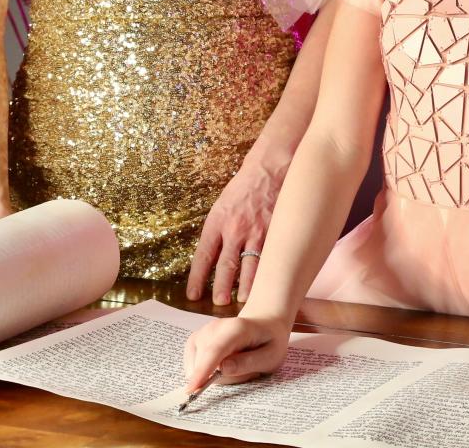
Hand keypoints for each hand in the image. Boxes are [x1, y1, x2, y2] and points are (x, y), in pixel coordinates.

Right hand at [183, 313, 290, 392]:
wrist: (264, 326)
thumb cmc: (269, 342)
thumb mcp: (271, 356)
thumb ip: (249, 362)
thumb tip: (222, 369)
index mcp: (238, 328)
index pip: (216, 350)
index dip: (203, 370)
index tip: (192, 389)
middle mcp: (216, 327)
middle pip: (204, 364)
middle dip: (221, 377)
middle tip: (246, 370)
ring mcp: (203, 332)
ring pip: (197, 367)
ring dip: (214, 375)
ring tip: (237, 365)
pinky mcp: (195, 340)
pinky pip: (192, 366)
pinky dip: (204, 372)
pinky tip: (222, 365)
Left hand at [186, 156, 285, 304]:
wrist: (270, 167)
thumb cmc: (245, 185)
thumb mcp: (222, 205)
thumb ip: (218, 230)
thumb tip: (215, 255)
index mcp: (217, 222)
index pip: (203, 256)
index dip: (197, 278)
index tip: (193, 294)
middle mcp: (235, 229)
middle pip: (226, 265)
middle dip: (222, 287)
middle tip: (219, 302)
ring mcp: (257, 231)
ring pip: (250, 265)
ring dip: (246, 285)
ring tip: (243, 300)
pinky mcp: (275, 230)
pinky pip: (270, 256)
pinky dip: (268, 271)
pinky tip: (268, 281)